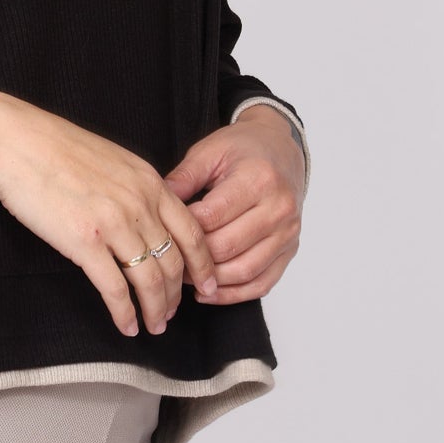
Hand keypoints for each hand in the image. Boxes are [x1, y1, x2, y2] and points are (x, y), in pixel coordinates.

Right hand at [0, 95, 220, 337]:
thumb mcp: (112, 159)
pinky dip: (125, 313)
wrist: (15, 143)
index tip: (207, 282)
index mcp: (149, 182)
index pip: (192, 231)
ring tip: (155, 326)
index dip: (203, 263)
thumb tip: (147, 215)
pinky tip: (127, 325)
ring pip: (150, 280)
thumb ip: (136, 187)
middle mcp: (140, 204)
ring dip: (157, 310)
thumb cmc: (54, 148)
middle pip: (175, 262)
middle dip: (178, 294)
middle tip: (174, 312)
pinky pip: (115, 289)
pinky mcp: (84, 242)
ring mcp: (114, 224)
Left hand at [162, 106, 304, 305]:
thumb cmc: (243, 148)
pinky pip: (262, 283)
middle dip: (193, 258)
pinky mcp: (290, 250)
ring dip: (210, 281)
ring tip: (183, 279)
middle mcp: (279, 208)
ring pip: (245, 271)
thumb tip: (153, 206)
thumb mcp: (210, 151)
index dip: (183, 230)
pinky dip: (234, 294)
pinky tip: (209, 293)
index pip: (212, 217)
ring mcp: (288, 233)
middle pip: (228, 247)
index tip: (161, 234)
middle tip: (166, 261)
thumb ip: (183, 178)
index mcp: (258, 179)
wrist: (282, 149)